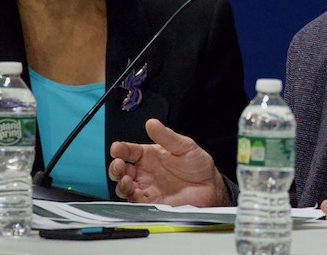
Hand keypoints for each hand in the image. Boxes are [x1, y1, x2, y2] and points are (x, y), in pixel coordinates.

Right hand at [108, 118, 228, 206]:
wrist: (210, 186)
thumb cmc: (198, 166)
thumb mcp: (184, 146)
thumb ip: (167, 137)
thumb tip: (152, 123)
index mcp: (150, 156)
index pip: (130, 151)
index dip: (121, 149)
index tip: (117, 147)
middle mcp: (145, 173)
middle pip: (123, 170)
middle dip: (116, 167)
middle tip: (118, 163)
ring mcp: (147, 188)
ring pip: (125, 187)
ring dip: (121, 183)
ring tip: (125, 178)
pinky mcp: (152, 203)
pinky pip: (136, 202)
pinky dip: (131, 198)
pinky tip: (133, 191)